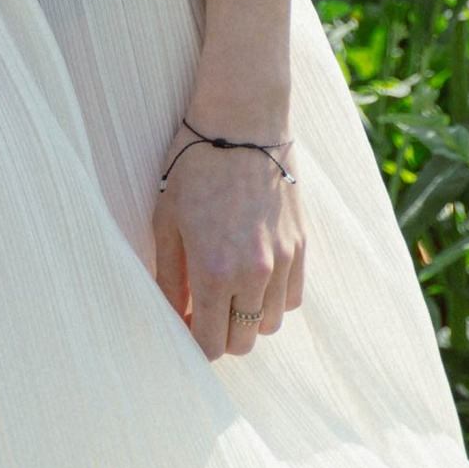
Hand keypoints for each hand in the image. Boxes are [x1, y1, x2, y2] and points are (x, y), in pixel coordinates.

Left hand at [151, 136, 305, 361]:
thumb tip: (173, 314)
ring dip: (246, 319)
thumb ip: (169, 277)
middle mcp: (254, 274)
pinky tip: (253, 277)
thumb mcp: (166, 220)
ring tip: (227, 291)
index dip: (193, 345)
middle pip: (242, 342)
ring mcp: (283, 262)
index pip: (210, 343)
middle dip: (219, 335)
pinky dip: (272, 299)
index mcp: (214, 270)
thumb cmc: (194, 166)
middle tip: (201, 310)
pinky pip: (292, 299)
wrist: (242, 122)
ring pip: (269, 325)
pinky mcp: (301, 247)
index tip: (183, 327)